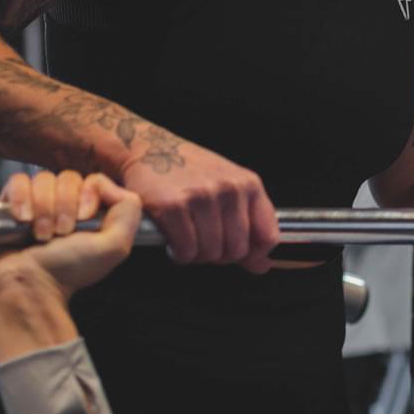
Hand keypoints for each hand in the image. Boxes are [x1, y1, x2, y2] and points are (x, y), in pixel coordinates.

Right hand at [0, 171, 140, 361]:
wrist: (31, 282)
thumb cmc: (70, 270)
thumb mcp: (115, 246)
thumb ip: (128, 212)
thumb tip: (108, 184)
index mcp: (95, 212)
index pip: (95, 180)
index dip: (88, 195)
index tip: (83, 219)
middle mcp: (70, 204)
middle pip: (69, 177)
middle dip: (65, 207)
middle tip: (62, 233)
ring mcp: (42, 201)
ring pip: (43, 179)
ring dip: (44, 209)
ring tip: (42, 234)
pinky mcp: (15, 200)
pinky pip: (18, 180)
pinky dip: (21, 200)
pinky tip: (23, 220)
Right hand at [120, 135, 278, 273]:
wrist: (145, 148)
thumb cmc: (188, 171)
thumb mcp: (228, 190)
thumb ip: (250, 228)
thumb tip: (262, 265)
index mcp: (248, 185)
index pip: (268, 237)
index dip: (253, 253)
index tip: (239, 253)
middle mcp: (228, 189)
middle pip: (237, 251)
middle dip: (219, 255)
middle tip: (204, 242)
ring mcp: (201, 197)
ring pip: (211, 254)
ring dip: (197, 254)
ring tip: (188, 237)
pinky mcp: (173, 206)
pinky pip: (187, 251)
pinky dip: (180, 254)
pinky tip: (174, 240)